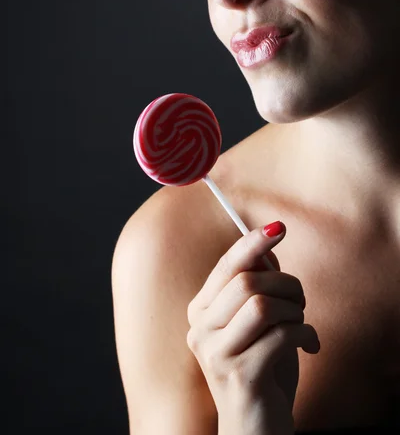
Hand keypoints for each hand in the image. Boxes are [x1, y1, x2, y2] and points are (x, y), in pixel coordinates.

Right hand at [186, 222, 319, 434]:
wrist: (255, 426)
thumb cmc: (260, 367)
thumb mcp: (257, 322)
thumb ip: (257, 286)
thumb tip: (266, 248)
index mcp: (201, 311)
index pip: (227, 266)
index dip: (252, 242)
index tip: (278, 227)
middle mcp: (200, 329)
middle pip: (247, 282)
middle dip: (287, 284)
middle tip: (301, 300)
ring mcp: (216, 354)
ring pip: (263, 305)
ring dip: (295, 310)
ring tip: (302, 324)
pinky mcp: (239, 376)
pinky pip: (281, 336)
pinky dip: (305, 334)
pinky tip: (310, 345)